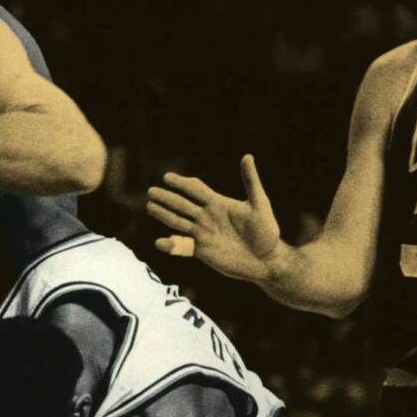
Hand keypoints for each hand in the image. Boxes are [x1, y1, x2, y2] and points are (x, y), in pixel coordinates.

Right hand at [145, 155, 280, 282]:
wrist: (266, 260)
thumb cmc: (266, 231)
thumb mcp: (260, 204)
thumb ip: (251, 182)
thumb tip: (247, 156)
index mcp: (218, 204)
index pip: (195, 189)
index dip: (181, 182)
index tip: (167, 177)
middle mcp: (207, 217)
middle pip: (182, 204)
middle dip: (166, 198)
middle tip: (151, 191)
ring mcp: (203, 234)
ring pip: (178, 221)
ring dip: (164, 215)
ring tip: (149, 207)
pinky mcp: (202, 251)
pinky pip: (183, 246)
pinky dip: (171, 245)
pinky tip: (160, 242)